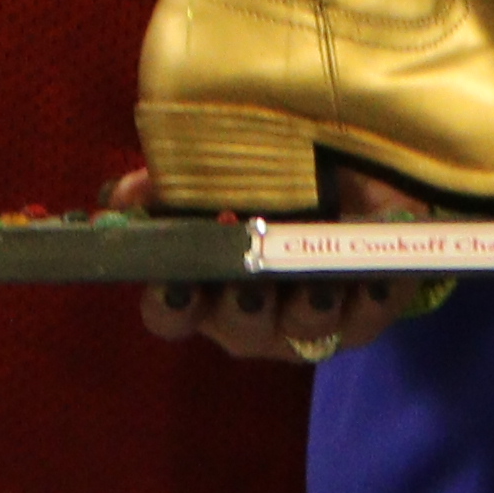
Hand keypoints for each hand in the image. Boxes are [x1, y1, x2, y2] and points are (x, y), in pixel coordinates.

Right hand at [122, 161, 439, 366]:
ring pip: (302, 332)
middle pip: (237, 331)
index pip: (170, 314)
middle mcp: (250, 313)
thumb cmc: (271, 169)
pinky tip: (372, 274)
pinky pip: (366, 321)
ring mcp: (305, 322)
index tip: (174, 277)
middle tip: (250, 282)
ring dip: (307, 307)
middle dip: (244, 309)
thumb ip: (171, 184)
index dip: (169, 303)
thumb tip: (121, 197)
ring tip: (318, 280)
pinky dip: (370, 298)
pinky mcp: (362, 319)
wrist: (351, 160)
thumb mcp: (218, 166)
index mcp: (205, 283)